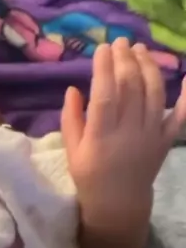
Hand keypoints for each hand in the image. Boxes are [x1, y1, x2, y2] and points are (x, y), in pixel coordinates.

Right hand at [61, 39, 185, 231]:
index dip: (104, 69)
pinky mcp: (165, 141)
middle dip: (126, 60)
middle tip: (120, 42)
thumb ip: (71, 120)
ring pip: (154, 94)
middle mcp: (128, 133)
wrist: (119, 205)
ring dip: (148, 67)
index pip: (105, 96)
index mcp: (101, 138)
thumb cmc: (91, 177)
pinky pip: (180, 116)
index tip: (102, 48)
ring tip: (140, 50)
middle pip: (131, 88)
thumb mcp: (72, 152)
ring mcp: (150, 136)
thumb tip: (73, 89)